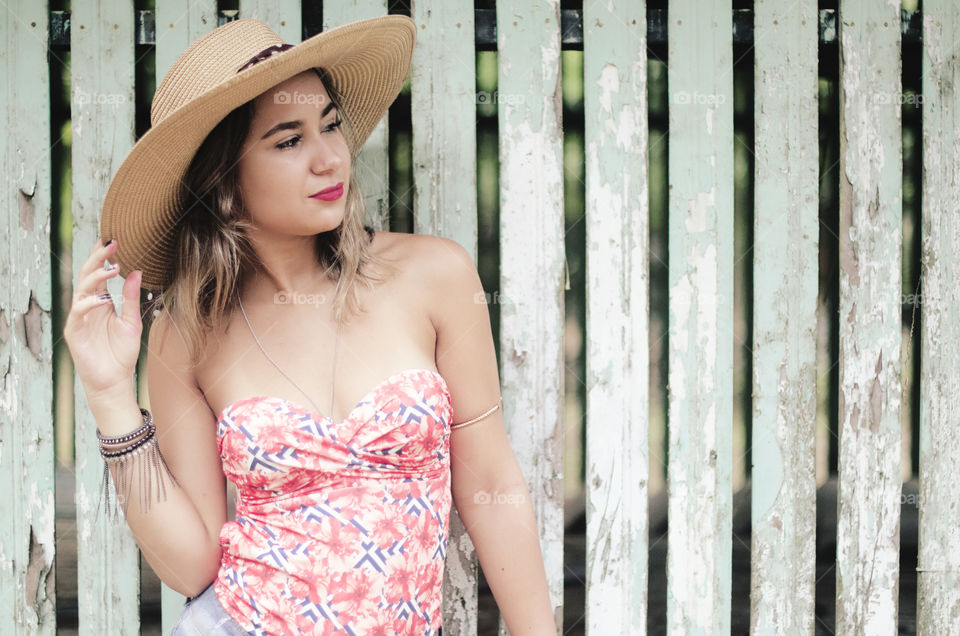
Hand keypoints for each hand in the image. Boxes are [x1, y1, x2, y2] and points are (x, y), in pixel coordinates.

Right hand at [63, 239, 143, 400]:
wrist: (114, 379)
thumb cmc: (122, 352)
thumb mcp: (132, 321)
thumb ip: (131, 298)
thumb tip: (136, 272)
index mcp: (101, 301)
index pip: (99, 273)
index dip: (103, 257)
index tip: (114, 240)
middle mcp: (88, 305)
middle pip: (88, 275)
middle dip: (98, 258)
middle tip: (112, 243)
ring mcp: (79, 317)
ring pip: (82, 289)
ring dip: (97, 276)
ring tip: (113, 267)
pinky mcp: (74, 331)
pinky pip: (78, 312)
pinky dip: (89, 304)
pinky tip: (102, 299)